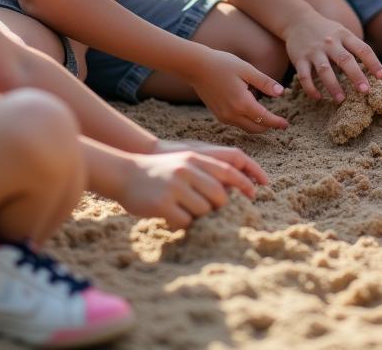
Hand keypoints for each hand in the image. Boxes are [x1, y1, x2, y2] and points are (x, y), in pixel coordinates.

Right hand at [118, 147, 267, 228]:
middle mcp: (187, 171)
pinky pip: (185, 221)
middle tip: (211, 211)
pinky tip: (173, 217)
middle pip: (220, 196)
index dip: (245, 181)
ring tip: (187, 211)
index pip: (229, 170)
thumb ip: (205, 171)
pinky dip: (183, 223)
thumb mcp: (184, 163)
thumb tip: (231, 191)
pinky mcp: (163, 204)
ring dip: (199, 216)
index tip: (256, 193)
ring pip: (204, 210)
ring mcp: (175, 187)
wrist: (125, 173)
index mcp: (195, 159)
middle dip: (219, 207)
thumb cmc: (159, 170)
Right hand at [190, 49, 287, 132]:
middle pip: (256, 128)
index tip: (286, 125)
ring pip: (246, 127)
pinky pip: (237, 122)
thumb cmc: (222, 64)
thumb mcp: (247, 70)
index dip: (277, 123)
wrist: (196, 67)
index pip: (265, 119)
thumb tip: (281, 93)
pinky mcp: (218, 115)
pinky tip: (250, 106)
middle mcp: (232, 115)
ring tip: (266, 112)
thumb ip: (265, 83)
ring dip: (258, 123)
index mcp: (242, 104)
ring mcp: (223, 117)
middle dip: (269, 126)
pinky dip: (247, 119)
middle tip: (279, 122)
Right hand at [283, 16, 381, 101]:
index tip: (381, 77)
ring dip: (333, 86)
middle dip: (356, 76)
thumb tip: (372, 69)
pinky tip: (318, 97)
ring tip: (341, 100)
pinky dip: (310, 88)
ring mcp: (314, 51)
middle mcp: (330, 42)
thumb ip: (354, 47)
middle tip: (365, 91)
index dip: (373, 63)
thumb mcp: (342, 32)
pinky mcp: (300, 59)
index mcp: (344, 35)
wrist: (297, 20)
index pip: (362, 49)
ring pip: (325, 70)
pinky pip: (304, 76)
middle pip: (345, 60)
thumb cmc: (326, 31)